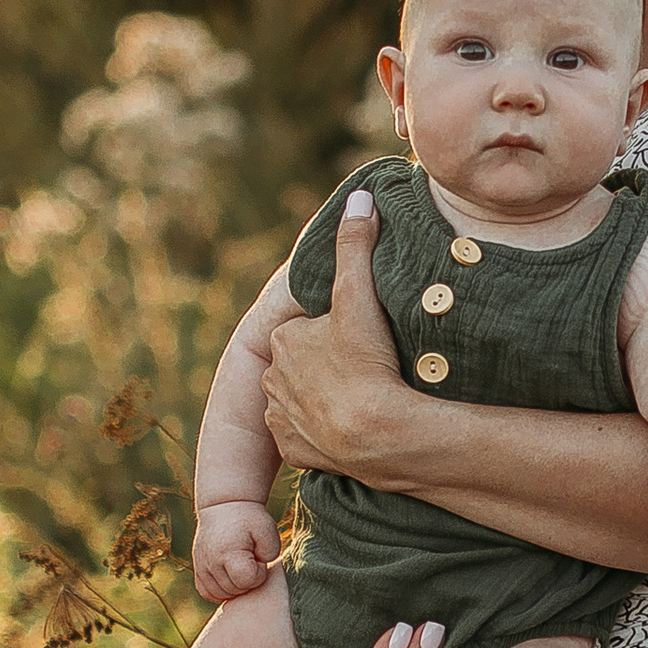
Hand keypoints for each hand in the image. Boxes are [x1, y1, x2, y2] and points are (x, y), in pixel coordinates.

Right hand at [193, 502, 279, 599]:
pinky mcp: (197, 570)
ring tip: (241, 565)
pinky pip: (208, 593)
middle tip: (251, 559)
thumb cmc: (249, 518)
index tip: (259, 557)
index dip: (260, 572)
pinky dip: (221, 589)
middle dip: (249, 578)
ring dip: (236, 585)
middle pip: (236, 590)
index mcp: (227, 552)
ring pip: (222, 594)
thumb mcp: (267, 529)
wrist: (224, 506)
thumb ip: (271, 553)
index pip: (247, 580)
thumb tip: (259, 569)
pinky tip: (230, 575)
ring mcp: (201, 567)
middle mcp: (210, 563)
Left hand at [262, 187, 410, 480]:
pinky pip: (307, 437)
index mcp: (281, 339)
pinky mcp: (294, 450)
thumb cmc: (367, 361)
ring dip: (326, 398)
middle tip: (367, 369)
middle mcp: (272, 379)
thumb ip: (356, 245)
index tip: (365, 341)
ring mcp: (281, 418)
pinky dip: (324, 432)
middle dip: (330, 365)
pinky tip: (349, 426)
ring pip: (304, 399)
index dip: (339, 332)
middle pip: (306, 364)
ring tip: (362, 398)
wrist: (375, 434)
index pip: (310, 328)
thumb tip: (359, 196)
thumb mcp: (360, 295)